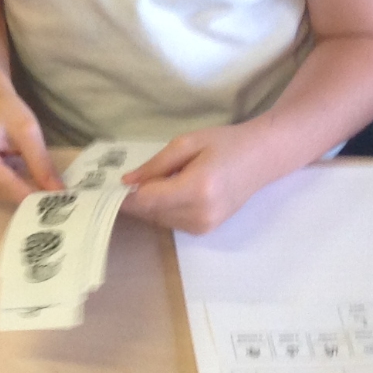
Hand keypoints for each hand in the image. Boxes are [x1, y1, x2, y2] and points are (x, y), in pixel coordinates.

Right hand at [0, 88, 63, 206]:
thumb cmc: (5, 110)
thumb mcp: (28, 130)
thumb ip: (41, 163)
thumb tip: (58, 192)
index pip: (9, 186)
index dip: (35, 195)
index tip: (61, 201)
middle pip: (5, 194)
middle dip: (31, 192)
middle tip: (56, 189)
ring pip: (3, 197)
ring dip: (22, 189)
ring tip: (36, 174)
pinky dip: (13, 187)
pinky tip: (20, 172)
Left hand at [121, 123, 282, 234]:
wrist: (263, 158)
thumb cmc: (226, 143)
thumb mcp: (188, 143)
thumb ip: (156, 164)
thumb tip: (126, 182)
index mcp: (197, 189)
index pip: (147, 200)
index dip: (125, 194)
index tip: (108, 185)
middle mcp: (200, 214)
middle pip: (150, 213)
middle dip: (137, 197)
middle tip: (136, 176)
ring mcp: (205, 226)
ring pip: (158, 220)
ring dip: (151, 203)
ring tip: (164, 179)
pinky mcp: (206, 230)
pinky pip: (172, 222)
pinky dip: (165, 208)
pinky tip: (175, 189)